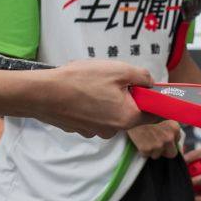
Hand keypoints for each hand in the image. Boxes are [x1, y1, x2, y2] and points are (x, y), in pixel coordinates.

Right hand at [29, 62, 149, 137]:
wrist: (42, 93)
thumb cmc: (81, 81)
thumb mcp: (120, 70)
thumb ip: (142, 77)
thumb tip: (150, 83)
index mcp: (128, 118)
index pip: (155, 115)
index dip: (158, 101)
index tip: (156, 90)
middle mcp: (113, 130)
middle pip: (131, 112)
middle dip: (128, 95)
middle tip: (117, 79)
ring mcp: (95, 131)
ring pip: (112, 112)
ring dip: (109, 98)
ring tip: (94, 83)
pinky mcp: (81, 128)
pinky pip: (95, 114)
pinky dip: (93, 103)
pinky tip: (82, 91)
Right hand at [128, 120, 183, 159]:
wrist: (132, 115)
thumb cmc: (147, 113)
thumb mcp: (164, 116)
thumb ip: (170, 127)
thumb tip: (173, 138)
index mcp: (175, 128)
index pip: (177, 142)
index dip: (170, 141)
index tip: (163, 137)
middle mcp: (169, 138)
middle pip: (171, 154)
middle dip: (165, 151)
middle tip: (157, 145)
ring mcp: (158, 145)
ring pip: (157, 155)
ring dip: (152, 151)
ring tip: (146, 140)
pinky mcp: (147, 149)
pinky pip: (146, 155)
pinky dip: (143, 151)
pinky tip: (141, 141)